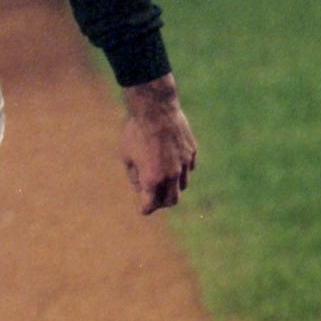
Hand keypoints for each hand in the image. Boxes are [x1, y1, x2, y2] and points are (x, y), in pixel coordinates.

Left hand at [119, 74, 196, 213]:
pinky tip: (172, 164)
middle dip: (162, 203)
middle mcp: (171, 175)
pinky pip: (189, 169)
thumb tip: (139, 189)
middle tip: (154, 200)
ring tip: (162, 182)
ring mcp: (185, 164)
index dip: (145, 209)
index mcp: (152, 179)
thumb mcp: (127, 155)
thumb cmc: (136, 132)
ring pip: (183, 186)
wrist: (155, 110)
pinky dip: (180, 172)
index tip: (142, 210)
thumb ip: (134, 176)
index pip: (150, 204)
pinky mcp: (192, 152)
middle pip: (172, 200)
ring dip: (173, 188)